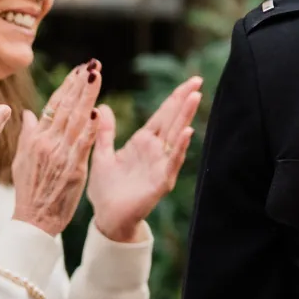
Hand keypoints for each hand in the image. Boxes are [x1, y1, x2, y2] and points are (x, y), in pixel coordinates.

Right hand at [10, 63, 101, 235]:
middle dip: (81, 84)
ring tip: (96, 76)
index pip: (54, 105)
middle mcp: (47, 142)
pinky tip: (96, 112)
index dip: (68, 86)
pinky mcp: (72, 169)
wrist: (34, 220)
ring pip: (75, 120)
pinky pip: (82, 145)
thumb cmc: (29, 191)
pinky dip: (89, 128)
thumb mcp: (22, 160)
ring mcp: (59, 154)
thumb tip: (28, 112)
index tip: (80, 70)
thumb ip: (28, 135)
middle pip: (66, 107)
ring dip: (87, 97)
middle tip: (93, 64)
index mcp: (36, 138)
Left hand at [87, 74, 201, 242]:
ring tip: (195, 97)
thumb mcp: (101, 154)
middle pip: (172, 120)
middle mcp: (155, 151)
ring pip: (176, 136)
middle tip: (198, 80)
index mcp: (143, 143)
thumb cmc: (106, 190)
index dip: (174, 98)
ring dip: (185, 117)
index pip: (162, 115)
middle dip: (185, 101)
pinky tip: (187, 132)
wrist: (107, 218)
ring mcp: (160, 166)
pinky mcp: (161, 182)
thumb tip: (103, 107)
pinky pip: (172, 162)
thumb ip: (105, 131)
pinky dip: (180, 147)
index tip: (189, 82)